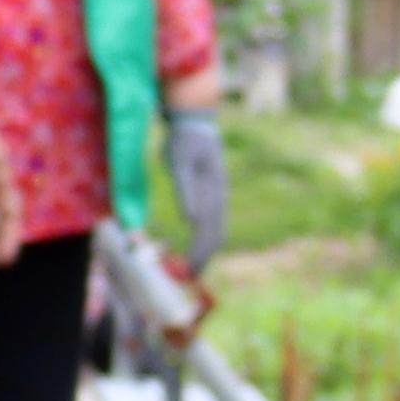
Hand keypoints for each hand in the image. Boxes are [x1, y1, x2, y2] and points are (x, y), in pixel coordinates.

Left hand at [161, 102, 231, 263]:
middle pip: (215, 234)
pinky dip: (207, 239)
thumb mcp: (180, 163)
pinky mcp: (214, 195)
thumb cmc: (183, 142)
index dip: (199, 252)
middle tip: (189, 277)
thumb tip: (190, 220)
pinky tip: (200, 247)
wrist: (195, 123)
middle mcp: (219, 197)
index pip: (208, 230)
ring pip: (217, 230)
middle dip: (203, 258)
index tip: (188, 270)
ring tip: (194, 269)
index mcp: (213, 192)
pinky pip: (215, 223)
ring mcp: (219, 196)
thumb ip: (186, 190)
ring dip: (206, 251)